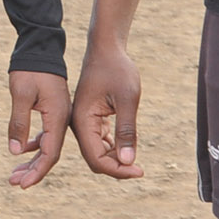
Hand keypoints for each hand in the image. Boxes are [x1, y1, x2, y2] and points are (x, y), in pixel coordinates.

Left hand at [5, 70, 69, 187]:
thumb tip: (16, 151)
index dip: (37, 171)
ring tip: (15, 173)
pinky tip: (23, 152)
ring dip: (32, 160)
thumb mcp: (20, 94)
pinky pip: (46, 134)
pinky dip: (35, 145)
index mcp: (58, 116)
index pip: (50, 153)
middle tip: (14, 183)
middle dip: (33, 170)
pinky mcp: (54, 111)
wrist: (40, 48)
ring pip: (48, 145)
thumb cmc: (30, 69)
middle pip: (50, 153)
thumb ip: (19, 123)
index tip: (23, 184)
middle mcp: (62, 119)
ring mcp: (59, 115)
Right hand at [70, 44, 145, 178]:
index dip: (118, 170)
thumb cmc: (117, 69)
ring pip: (97, 152)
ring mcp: (84, 122)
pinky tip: (128, 143)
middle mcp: (78, 124)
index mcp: (82, 121)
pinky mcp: (91, 118)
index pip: (96, 159)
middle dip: (116, 167)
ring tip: (136, 156)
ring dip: (115, 158)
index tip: (139, 170)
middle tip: (140, 167)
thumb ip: (126, 131)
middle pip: (95, 160)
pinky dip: (113, 147)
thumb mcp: (127, 99)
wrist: (107, 48)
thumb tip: (128, 162)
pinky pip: (99, 141)